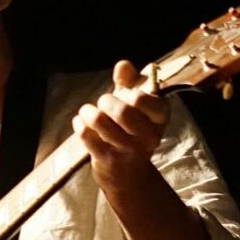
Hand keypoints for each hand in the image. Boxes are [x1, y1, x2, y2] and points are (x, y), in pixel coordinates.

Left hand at [72, 59, 168, 188]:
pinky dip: (80, 124)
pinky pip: (86, 134)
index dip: (135, 96)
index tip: (129, 96)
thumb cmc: (131, 129)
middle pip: (123, 111)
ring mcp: (128, 150)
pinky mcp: (107, 160)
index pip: (151, 102)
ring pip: (100, 121)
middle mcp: (148, 137)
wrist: (128, 173)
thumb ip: (131, 80)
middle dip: (107, 101)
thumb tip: (122, 65)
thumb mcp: (136, 104)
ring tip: (88, 112)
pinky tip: (81, 122)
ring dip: (89, 112)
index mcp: (160, 118)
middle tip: (103, 102)